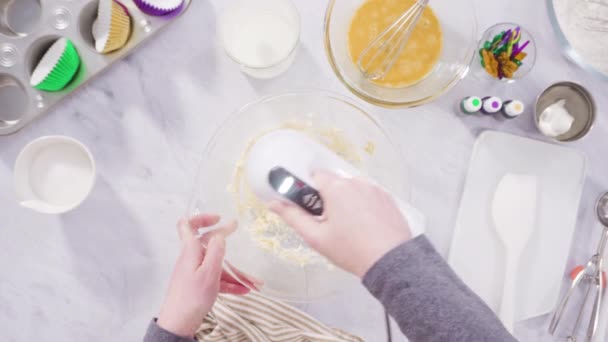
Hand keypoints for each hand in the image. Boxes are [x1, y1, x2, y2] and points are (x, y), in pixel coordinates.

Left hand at [157, 215, 262, 336]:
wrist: (179, 323)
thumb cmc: (192, 296)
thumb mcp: (209, 272)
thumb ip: (216, 251)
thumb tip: (219, 234)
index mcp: (191, 251)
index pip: (187, 225)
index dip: (201, 217)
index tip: (218, 218)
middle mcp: (192, 258)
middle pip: (209, 244)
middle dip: (227, 242)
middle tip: (239, 232)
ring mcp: (195, 272)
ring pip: (217, 265)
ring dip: (235, 271)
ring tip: (255, 282)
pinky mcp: (198, 285)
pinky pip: (217, 279)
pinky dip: (231, 283)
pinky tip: (245, 291)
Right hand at [269, 172, 411, 277]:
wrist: (390, 261)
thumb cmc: (350, 250)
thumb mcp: (316, 236)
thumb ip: (293, 216)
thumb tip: (272, 203)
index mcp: (337, 187)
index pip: (316, 175)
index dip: (310, 190)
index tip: (310, 207)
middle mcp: (357, 182)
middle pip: (335, 182)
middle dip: (329, 197)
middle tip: (329, 222)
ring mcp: (375, 189)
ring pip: (353, 189)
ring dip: (347, 201)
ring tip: (350, 227)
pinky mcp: (388, 198)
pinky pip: (369, 196)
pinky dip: (364, 206)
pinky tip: (365, 226)